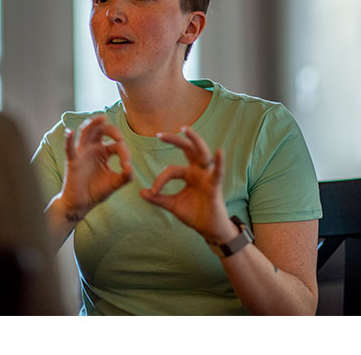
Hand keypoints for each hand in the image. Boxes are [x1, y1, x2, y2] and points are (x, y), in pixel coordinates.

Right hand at [58, 114, 133, 220]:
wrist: (82, 204)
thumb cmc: (97, 191)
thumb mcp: (114, 183)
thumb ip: (125, 176)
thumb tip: (130, 167)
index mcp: (103, 152)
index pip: (116, 145)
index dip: (124, 153)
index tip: (127, 167)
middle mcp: (92, 149)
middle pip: (100, 130)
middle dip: (111, 130)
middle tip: (119, 137)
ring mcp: (82, 153)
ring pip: (86, 132)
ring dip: (92, 124)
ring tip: (100, 118)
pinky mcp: (73, 161)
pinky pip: (69, 148)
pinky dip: (68, 139)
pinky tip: (70, 132)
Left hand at [139, 126, 232, 242]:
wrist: (209, 231)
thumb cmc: (194, 215)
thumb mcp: (172, 205)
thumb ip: (158, 198)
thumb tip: (141, 192)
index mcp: (188, 174)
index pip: (170, 170)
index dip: (160, 180)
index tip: (152, 191)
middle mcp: (198, 172)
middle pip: (187, 150)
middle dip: (174, 140)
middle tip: (159, 134)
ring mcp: (207, 177)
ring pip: (202, 153)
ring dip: (194, 140)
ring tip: (185, 129)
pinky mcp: (215, 186)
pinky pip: (218, 173)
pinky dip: (219, 162)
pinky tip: (219, 152)